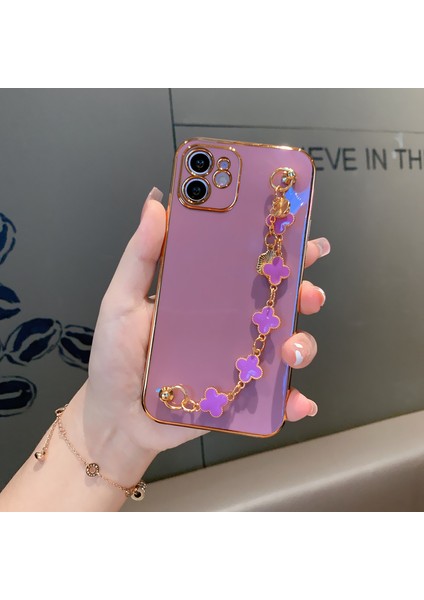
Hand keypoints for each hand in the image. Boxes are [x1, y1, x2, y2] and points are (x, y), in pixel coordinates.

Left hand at [77, 188, 329, 462]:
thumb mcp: (121, 301)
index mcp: (206, 294)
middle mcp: (229, 324)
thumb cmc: (116, 357)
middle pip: (280, 302)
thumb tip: (155, 202)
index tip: (299, 233)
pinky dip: (295, 399)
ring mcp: (239, 360)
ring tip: (290, 351)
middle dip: (305, 293)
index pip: (249, 263)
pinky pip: (277, 397)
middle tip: (308, 294)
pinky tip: (299, 402)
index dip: (279, 246)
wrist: (116, 417)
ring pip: (287, 345)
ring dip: (302, 344)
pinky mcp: (241, 396)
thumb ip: (140, 256)